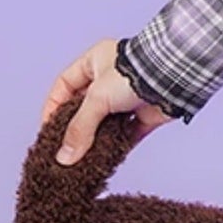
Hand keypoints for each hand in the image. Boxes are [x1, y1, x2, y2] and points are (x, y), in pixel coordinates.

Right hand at [40, 37, 175, 165]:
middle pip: (85, 108)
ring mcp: (130, 96)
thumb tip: (65, 156)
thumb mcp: (97, 97)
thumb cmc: (136, 72)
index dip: (53, 107)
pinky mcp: (146, 113)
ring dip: (95, 141)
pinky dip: (117, 147)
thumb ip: (80, 127)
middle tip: (63, 150)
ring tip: (80, 161)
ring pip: (106, 123)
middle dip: (75, 129)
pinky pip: (127, 134)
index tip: (47, 130)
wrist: (174, 78)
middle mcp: (111, 78)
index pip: (64, 85)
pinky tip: (105, 161)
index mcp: (95, 61)